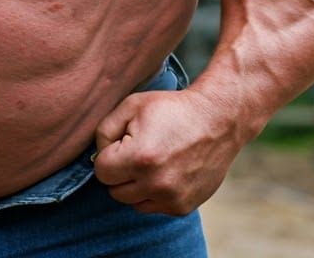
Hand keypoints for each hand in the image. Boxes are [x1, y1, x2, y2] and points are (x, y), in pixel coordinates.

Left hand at [93, 87, 240, 215]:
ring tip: (150, 161)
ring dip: (134, 184)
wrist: (217, 121)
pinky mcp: (182, 207)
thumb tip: (96, 155)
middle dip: (119, 171)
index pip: (100, 171)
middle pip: (114, 190)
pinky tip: (164, 171)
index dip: (108, 154)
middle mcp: (155, 184)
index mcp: (139, 158)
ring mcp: (171, 198)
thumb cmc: (171, 109)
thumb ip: (104, 130)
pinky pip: (152, 207)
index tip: (123, 142)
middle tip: (136, 150)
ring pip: (131, 202)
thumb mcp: (131, 106)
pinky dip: (152, 192)